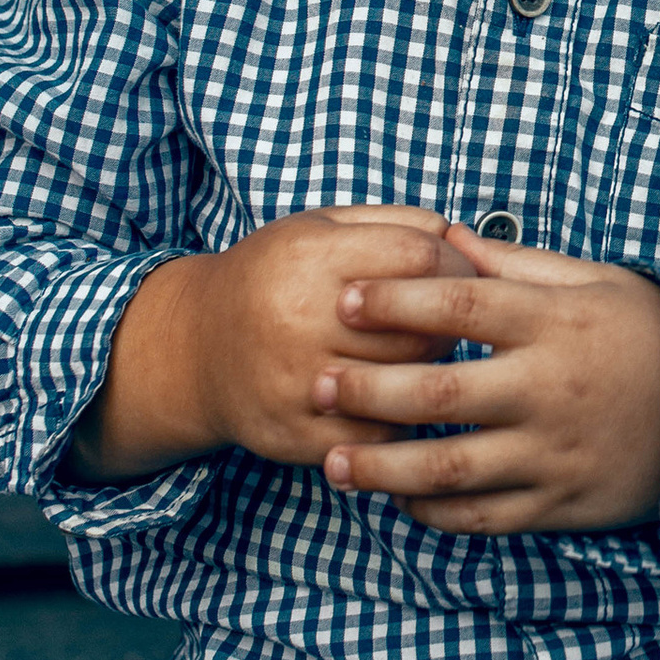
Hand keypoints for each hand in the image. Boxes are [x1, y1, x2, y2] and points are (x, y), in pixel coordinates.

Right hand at [72, 207, 451, 481]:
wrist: (194, 349)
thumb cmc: (274, 279)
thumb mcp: (320, 228)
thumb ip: (395, 222)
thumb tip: (464, 239)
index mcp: (309, 256)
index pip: (419, 259)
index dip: (458, 269)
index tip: (465, 279)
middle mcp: (297, 319)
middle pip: (420, 329)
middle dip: (449, 327)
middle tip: (446, 326)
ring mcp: (293, 383)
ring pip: (404, 387)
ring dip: (429, 377)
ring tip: (421, 361)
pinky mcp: (291, 434)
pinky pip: (377, 436)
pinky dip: (397, 423)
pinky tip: (391, 404)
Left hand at [312, 220, 659, 532]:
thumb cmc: (650, 335)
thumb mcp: (595, 282)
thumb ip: (516, 262)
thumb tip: (444, 236)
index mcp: (555, 324)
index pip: (458, 308)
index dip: (394, 303)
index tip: (343, 300)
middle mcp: (549, 389)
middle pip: (438, 395)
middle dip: (366, 392)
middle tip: (316, 386)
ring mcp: (555, 452)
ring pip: (451, 467)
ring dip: (382, 469)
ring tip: (332, 464)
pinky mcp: (564, 502)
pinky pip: (486, 516)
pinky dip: (436, 513)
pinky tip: (401, 502)